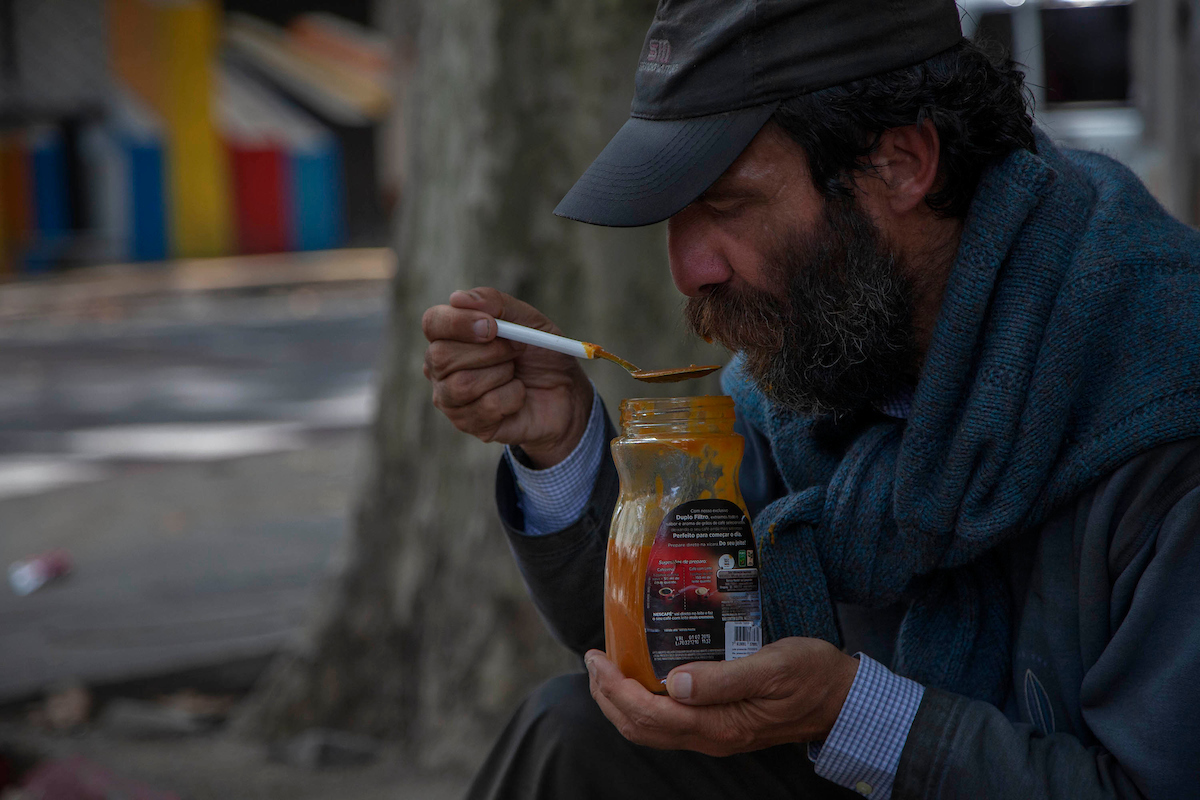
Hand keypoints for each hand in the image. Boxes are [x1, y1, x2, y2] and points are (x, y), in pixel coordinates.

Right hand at [422, 287, 592, 466]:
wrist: (566, 392)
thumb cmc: (540, 353)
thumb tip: (457, 298)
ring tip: (515, 374)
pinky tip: (518, 396)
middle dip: (489, 351)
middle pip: (441, 356)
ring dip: (501, 374)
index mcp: (450, 335)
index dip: (458, 323)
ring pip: (461, 385)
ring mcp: (451, 398)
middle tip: (515, 350)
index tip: (491, 326)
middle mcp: (441, 367)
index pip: (433, 323)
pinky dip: (513, 397)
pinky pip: (485, 407)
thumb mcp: (528, 319)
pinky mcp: (468, 423)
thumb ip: (495, 303)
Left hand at [584, 637, 858, 755]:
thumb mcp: (773, 666)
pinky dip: (643, 703)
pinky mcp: (719, 726)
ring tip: (607, 668)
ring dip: (621, 701)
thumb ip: (724, 678)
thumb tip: (676, 683)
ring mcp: (714, 735)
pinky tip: (641, 677)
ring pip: (651, 729)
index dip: (615, 689)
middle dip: (607, 696)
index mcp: (720, 724)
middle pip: (641, 727)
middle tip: (593, 659)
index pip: (650, 714)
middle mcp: (711, 737)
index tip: (598, 657)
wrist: (843, 699)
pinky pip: (668, 723)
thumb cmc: (812, 674)